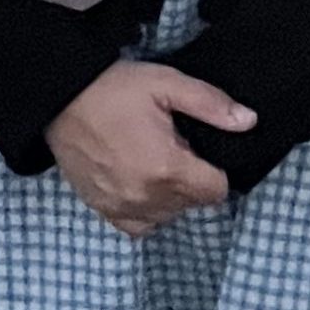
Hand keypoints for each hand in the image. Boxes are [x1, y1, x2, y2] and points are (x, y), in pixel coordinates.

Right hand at [45, 61, 255, 237]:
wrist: (60, 98)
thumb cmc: (115, 88)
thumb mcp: (166, 83)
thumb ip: (210, 104)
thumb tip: (249, 122)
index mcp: (167, 169)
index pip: (217, 191)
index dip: (216, 169)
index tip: (200, 147)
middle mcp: (146, 198)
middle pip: (193, 204)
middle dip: (194, 179)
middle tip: (175, 144)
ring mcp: (122, 209)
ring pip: (169, 216)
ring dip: (172, 195)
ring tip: (156, 159)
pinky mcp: (103, 211)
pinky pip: (139, 226)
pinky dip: (147, 210)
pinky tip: (141, 182)